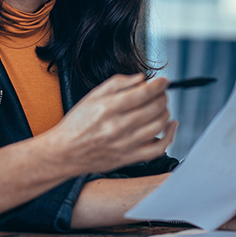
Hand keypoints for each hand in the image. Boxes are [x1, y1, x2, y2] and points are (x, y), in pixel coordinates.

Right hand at [43, 74, 176, 175]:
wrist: (65, 152)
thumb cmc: (77, 125)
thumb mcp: (92, 96)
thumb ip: (117, 83)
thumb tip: (141, 78)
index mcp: (109, 108)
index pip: (143, 93)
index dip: (158, 85)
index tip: (163, 81)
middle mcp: (119, 126)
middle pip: (154, 108)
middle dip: (162, 97)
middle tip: (161, 93)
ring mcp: (126, 144)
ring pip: (159, 125)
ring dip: (166, 112)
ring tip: (161, 107)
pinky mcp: (130, 158)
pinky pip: (158, 148)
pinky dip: (169, 136)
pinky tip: (170, 126)